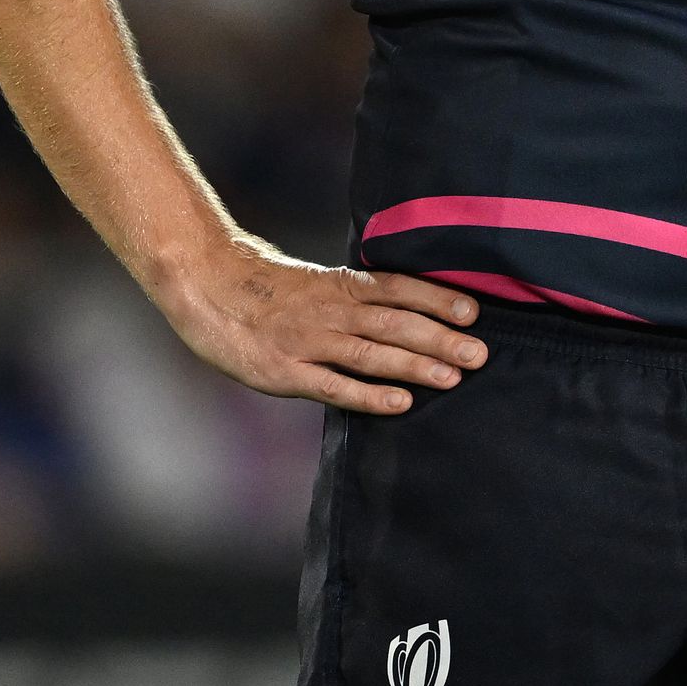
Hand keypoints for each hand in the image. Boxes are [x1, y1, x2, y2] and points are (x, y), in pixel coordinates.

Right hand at [155, 233, 485, 414]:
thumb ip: (355, 296)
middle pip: (394, 323)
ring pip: (371, 353)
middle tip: (480, 353)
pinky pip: (334, 386)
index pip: (397, 289)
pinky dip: (369, 395)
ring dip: (416, 365)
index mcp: (339, 287)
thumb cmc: (266, 289)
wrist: (206, 286)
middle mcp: (330, 312)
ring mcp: (308, 342)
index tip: (473, 310)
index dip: (436, 299)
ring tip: (454, 376)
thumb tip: (407, 307)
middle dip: (440, 337)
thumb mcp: (315, 282)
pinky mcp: (285, 373)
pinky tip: (401, 403)